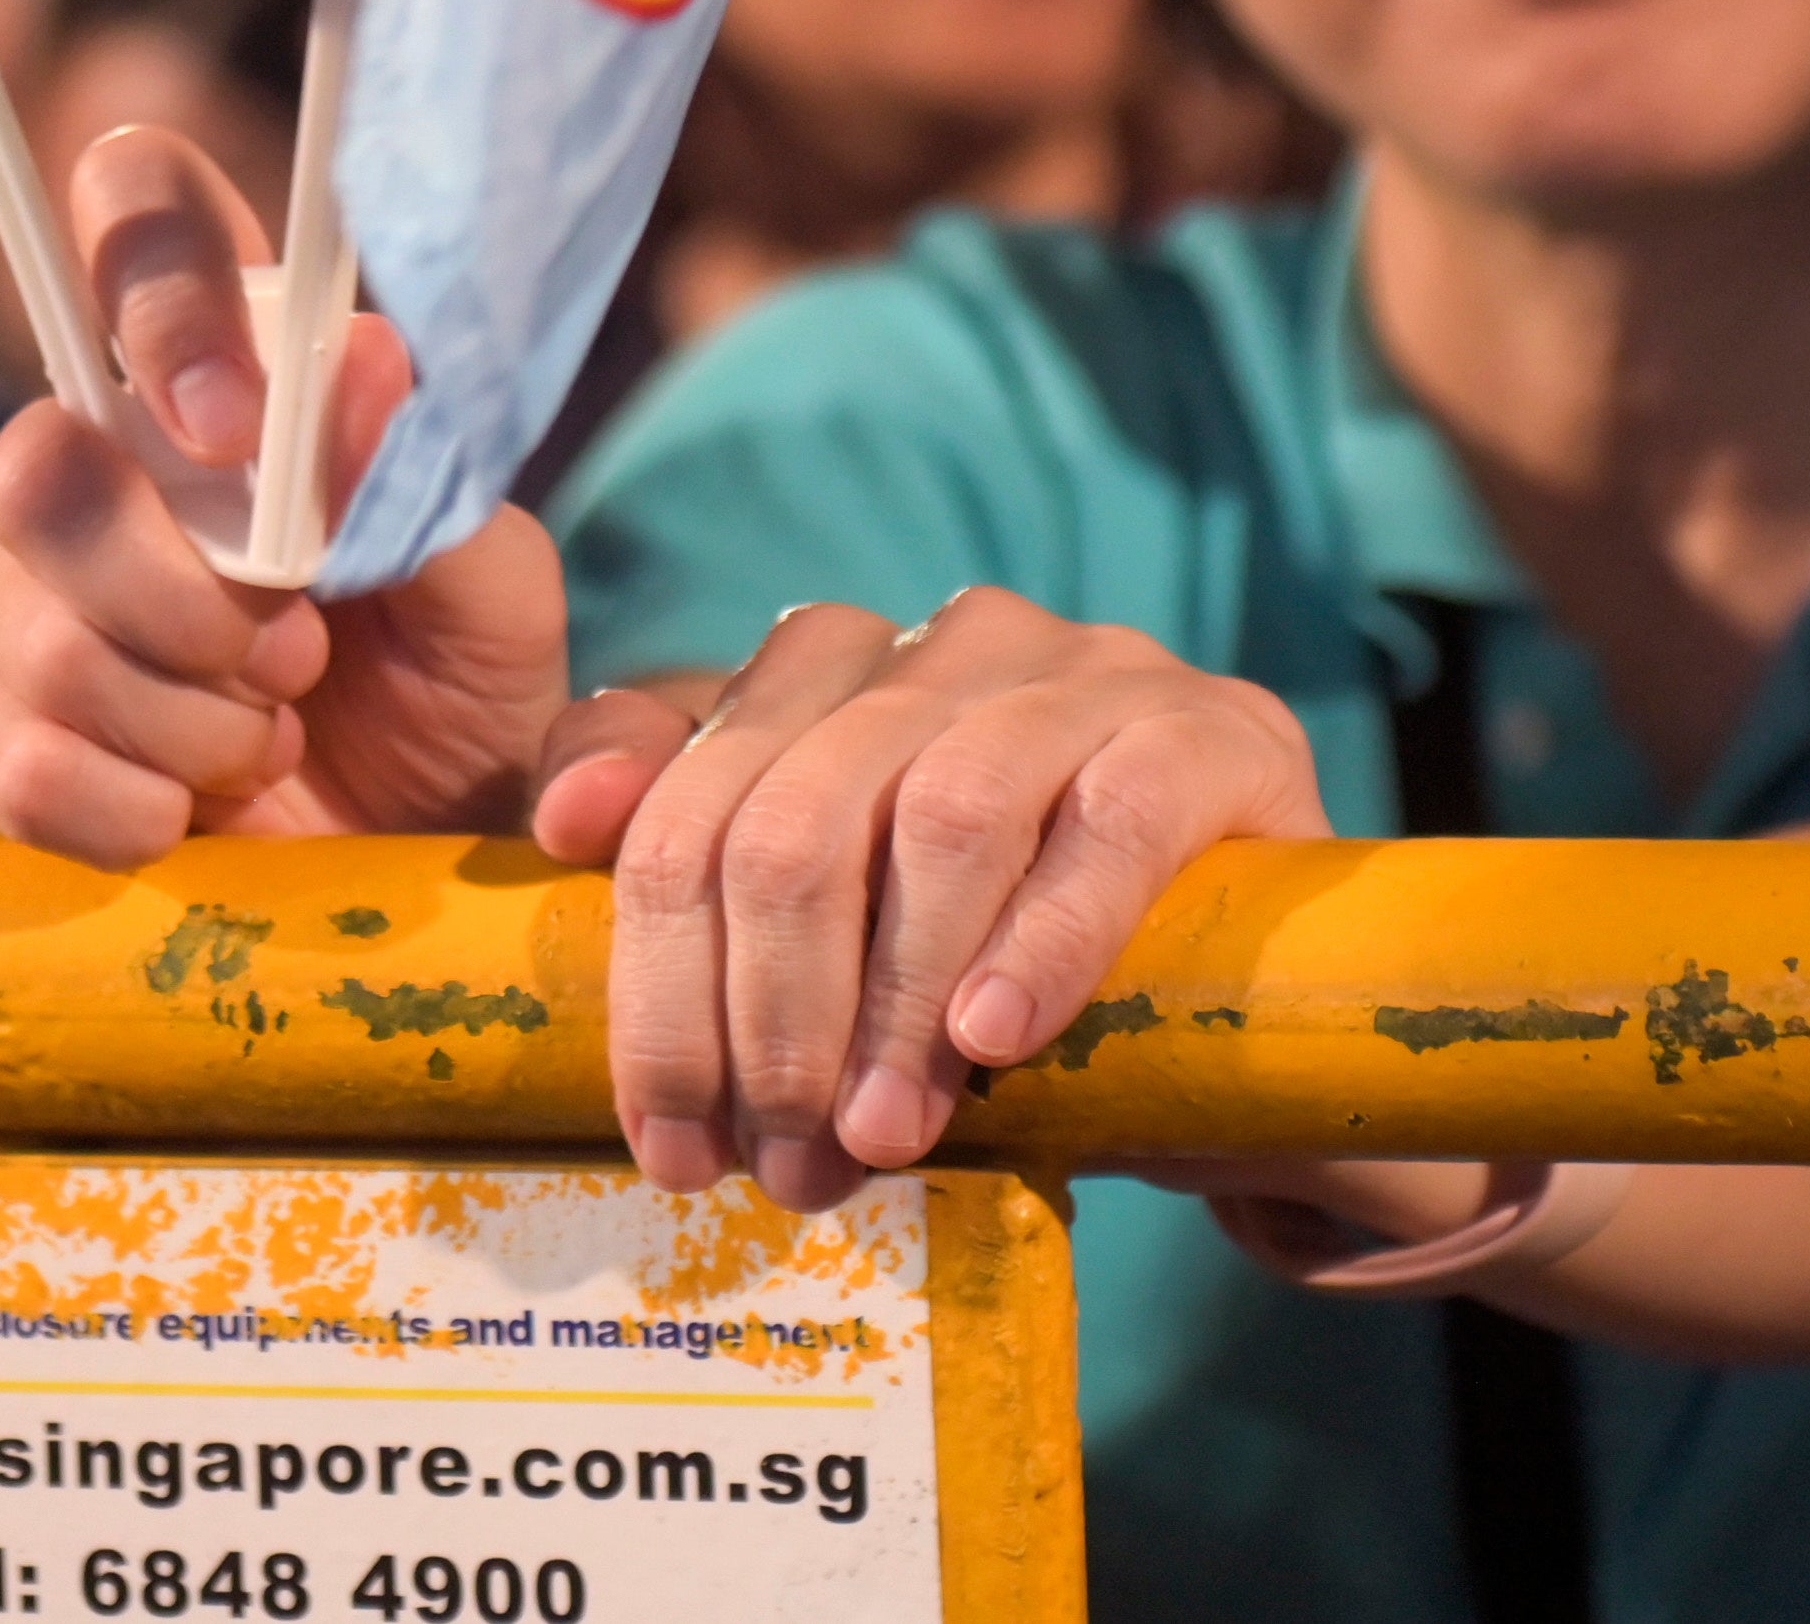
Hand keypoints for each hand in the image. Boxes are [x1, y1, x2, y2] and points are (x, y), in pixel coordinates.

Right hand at [0, 127, 575, 863]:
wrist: (419, 862)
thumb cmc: (459, 696)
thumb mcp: (491, 593)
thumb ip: (424, 478)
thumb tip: (359, 361)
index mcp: (227, 377)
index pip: (136, 214)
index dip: (157, 294)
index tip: (228, 426)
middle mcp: (103, 459)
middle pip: (38, 463)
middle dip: (174, 595)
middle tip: (296, 658)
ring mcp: (26, 593)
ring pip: (34, 630)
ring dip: (186, 721)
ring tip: (266, 744)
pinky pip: (14, 756)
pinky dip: (131, 806)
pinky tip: (194, 814)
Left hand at [529, 586, 1325, 1210]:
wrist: (1248, 1002)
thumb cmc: (999, 970)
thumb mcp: (841, 949)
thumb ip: (696, 869)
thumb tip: (560, 820)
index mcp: (819, 670)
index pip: (682, 805)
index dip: (659, 983)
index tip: (668, 1138)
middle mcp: (939, 643)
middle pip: (792, 815)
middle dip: (771, 1019)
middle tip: (783, 1166)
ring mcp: (1081, 670)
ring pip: (936, 811)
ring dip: (895, 1003)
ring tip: (883, 1139)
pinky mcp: (1211, 728)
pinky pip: (1107, 822)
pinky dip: (1039, 943)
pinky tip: (997, 1041)